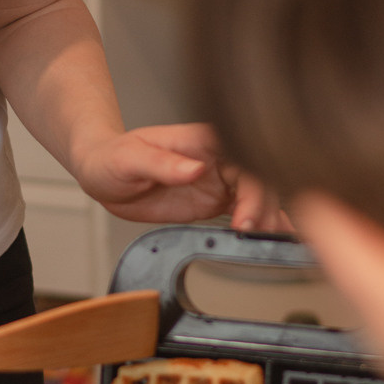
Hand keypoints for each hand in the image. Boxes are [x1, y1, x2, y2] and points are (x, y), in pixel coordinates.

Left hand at [73, 124, 291, 230]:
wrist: (102, 174)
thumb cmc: (113, 157)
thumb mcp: (131, 158)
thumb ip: (164, 164)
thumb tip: (196, 168)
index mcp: (204, 140)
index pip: (244, 158)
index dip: (253, 188)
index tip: (245, 218)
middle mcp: (219, 158)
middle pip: (259, 180)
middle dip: (263, 209)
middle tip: (253, 237)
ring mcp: (220, 179)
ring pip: (259, 196)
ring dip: (269, 218)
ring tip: (270, 243)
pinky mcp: (216, 200)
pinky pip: (247, 210)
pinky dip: (264, 223)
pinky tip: (280, 236)